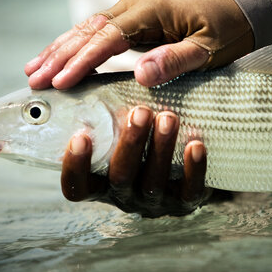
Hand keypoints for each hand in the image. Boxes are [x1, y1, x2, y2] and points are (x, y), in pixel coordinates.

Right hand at [25, 0, 252, 89]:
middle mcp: (135, 5)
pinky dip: (78, 43)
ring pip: (88, 27)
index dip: (83, 61)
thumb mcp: (210, 49)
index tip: (60, 82)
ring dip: (61, 47)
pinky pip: (100, 29)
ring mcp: (133, 8)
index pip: (108, 38)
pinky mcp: (136, 16)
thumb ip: (176, 60)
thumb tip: (141, 75)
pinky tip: (63, 55)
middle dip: (60, 55)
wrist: (239, 3)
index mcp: (151, 12)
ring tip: (34, 67)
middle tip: (33, 79)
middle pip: (89, 30)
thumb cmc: (227, 28)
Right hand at [60, 107, 211, 216]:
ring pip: (153, 182)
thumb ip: (104, 108)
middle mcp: (125, 196)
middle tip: (140, 111)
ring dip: (160, 148)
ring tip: (169, 117)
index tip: (80, 135)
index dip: (76, 166)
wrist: (184, 169)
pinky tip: (195, 144)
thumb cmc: (141, 141)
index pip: (77, 186)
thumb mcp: (119, 128)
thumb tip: (84, 70)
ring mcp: (156, 201)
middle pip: (120, 177)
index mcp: (101, 182)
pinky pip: (190, 189)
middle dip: (130, 143)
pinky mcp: (185, 201)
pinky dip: (193, 168)